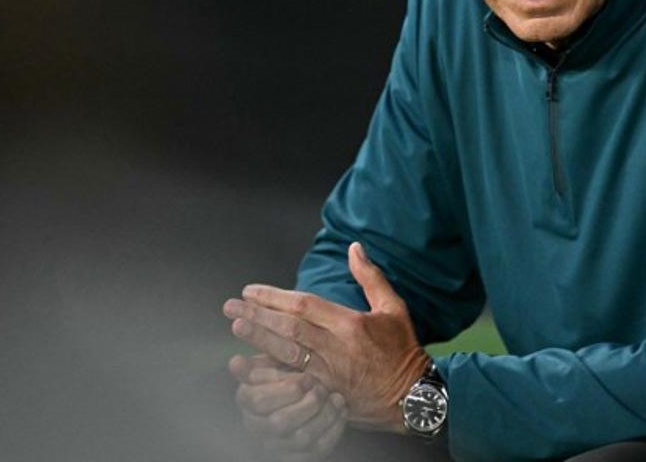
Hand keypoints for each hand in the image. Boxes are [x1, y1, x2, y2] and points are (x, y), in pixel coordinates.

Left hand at [223, 242, 429, 430]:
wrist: (414, 397)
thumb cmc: (403, 350)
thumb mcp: (393, 308)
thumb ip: (370, 277)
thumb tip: (354, 247)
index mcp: (350, 324)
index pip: (304, 306)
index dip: (274, 297)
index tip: (251, 290)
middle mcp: (337, 348)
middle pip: (289, 328)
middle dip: (257, 316)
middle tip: (231, 307)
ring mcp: (330, 374)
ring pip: (287, 354)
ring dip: (259, 340)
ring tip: (237, 327)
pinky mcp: (326, 393)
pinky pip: (293, 381)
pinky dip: (271, 373)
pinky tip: (251, 366)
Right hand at [229, 353, 346, 460]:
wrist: (301, 393)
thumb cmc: (285, 374)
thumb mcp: (272, 362)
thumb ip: (258, 357)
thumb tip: (235, 362)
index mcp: (247, 401)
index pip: (260, 401)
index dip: (286, 390)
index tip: (307, 378)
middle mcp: (258, 427)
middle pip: (280, 423)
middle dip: (307, 404)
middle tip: (322, 388)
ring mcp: (277, 444)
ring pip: (302, 438)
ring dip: (324, 416)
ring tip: (336, 397)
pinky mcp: (297, 456)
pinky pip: (318, 449)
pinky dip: (334, 429)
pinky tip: (340, 411)